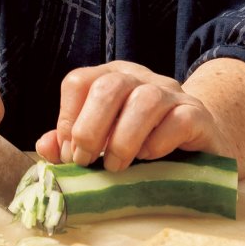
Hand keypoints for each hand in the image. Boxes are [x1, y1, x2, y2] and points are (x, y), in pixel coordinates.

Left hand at [35, 60, 236, 170]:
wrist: (199, 145)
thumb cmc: (144, 143)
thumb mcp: (105, 141)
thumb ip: (73, 142)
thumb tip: (44, 147)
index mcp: (111, 79)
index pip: (79, 82)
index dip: (68, 119)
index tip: (69, 154)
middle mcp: (139, 79)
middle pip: (109, 86)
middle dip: (90, 128)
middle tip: (86, 162)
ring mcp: (171, 94)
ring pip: (144, 100)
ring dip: (123, 139)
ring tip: (115, 167)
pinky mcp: (197, 116)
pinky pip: (178, 120)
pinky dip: (158, 142)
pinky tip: (149, 159)